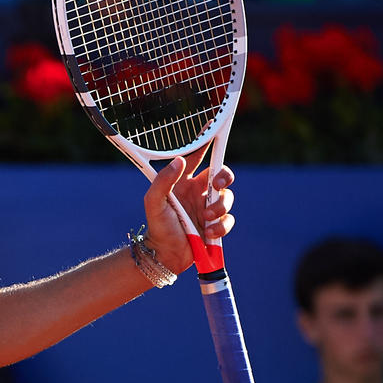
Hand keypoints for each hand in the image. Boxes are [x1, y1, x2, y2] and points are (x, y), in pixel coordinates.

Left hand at [142, 152, 235, 273]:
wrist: (165, 255)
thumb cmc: (157, 226)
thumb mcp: (153, 202)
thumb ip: (163, 180)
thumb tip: (178, 161)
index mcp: (183, 182)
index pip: (196, 157)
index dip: (205, 142)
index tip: (212, 127)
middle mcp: (198, 192)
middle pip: (221, 174)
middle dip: (224, 177)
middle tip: (216, 185)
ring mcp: (208, 208)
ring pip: (227, 197)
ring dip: (219, 207)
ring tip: (204, 218)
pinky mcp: (216, 225)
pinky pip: (229, 220)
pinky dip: (220, 226)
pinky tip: (207, 233)